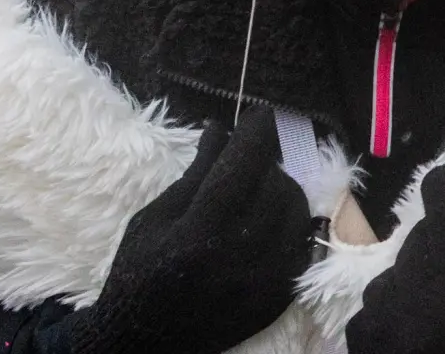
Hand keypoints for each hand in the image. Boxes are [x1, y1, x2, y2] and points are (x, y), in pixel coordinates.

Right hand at [59, 108, 314, 353]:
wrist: (146, 340)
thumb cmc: (140, 271)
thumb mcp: (155, 218)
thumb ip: (196, 174)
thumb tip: (221, 127)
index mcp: (199, 232)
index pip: (243, 166)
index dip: (256, 132)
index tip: (262, 113)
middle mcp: (239, 256)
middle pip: (276, 185)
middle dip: (266, 163)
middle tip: (250, 160)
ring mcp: (266, 279)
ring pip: (298, 211)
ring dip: (284, 189)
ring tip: (260, 189)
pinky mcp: (281, 295)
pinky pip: (304, 243)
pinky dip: (292, 223)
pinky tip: (271, 219)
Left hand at [347, 167, 444, 353]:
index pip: (440, 216)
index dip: (443, 190)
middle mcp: (405, 299)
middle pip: (419, 245)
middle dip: (438, 248)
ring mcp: (374, 322)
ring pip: (397, 276)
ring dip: (416, 284)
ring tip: (440, 323)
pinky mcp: (356, 342)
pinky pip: (378, 307)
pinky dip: (396, 312)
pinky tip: (416, 338)